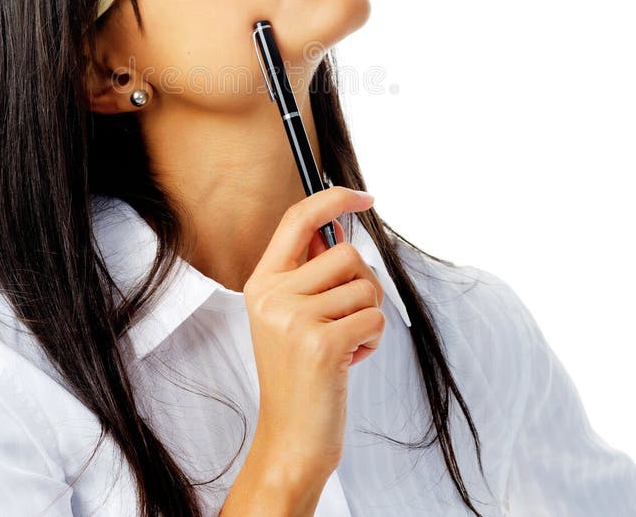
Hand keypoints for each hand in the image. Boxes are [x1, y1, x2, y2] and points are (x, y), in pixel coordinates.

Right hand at [243, 186, 384, 481]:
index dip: (333, 199)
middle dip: (363, 284)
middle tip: (347, 318)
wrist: (290, 438)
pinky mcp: (322, 343)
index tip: (363, 197)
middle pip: (346, 253)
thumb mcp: (290, 315)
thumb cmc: (299, 373)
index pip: (297, 219)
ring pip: (365, 287)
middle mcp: (272, 294)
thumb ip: (308, 271)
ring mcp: (294, 318)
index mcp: (261, 282)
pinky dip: (372, 341)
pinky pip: (374, 319)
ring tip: (343, 343)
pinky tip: (348, 361)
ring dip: (367, 315)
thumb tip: (338, 225)